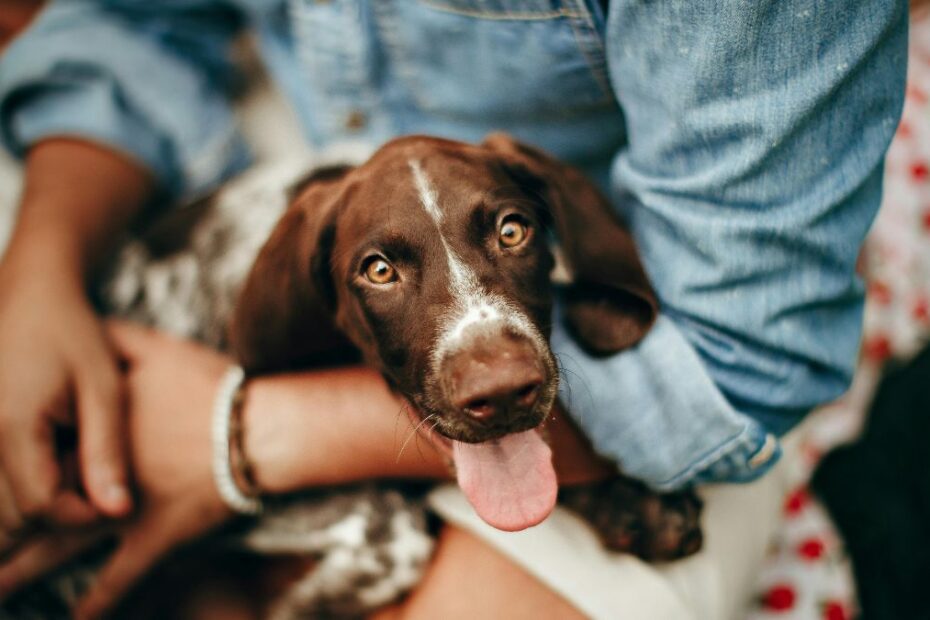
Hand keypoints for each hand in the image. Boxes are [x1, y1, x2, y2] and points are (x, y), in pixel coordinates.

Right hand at [0, 265, 129, 543]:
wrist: (30, 294)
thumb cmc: (72, 334)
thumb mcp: (104, 389)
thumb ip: (107, 451)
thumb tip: (116, 512)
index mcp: (11, 425)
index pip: (38, 507)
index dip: (80, 514)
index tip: (112, 498)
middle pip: (9, 517)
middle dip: (54, 510)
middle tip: (89, 477)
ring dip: (32, 500)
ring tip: (67, 463)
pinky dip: (14, 484)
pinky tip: (45, 457)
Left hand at [0, 322, 232, 617]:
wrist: (256, 428)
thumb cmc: (210, 387)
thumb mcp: (158, 347)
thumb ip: (115, 335)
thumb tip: (89, 321)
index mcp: (87, 433)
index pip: (26, 455)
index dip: (0, 474)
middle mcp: (91, 478)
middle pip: (24, 511)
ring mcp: (119, 514)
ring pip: (53, 553)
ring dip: (15, 576)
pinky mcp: (153, 538)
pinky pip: (116, 581)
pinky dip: (95, 608)